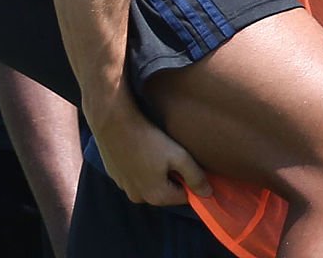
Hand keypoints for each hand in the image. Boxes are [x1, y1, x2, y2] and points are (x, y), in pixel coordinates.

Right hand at [88, 86, 211, 205]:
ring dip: (155, 171)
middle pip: (166, 191)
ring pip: (149, 183)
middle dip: (172, 175)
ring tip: (154, 148)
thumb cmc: (149, 139)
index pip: (184, 196)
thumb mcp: (178, 156)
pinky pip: (135, 176)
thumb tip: (208, 194)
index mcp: (157, 196)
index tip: (187, 161)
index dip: (189, 179)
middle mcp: (139, 198)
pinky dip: (140, 166)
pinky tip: (140, 148)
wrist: (114, 123)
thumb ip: (195, 176)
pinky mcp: (115, 176)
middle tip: (170, 152)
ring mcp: (125, 188)